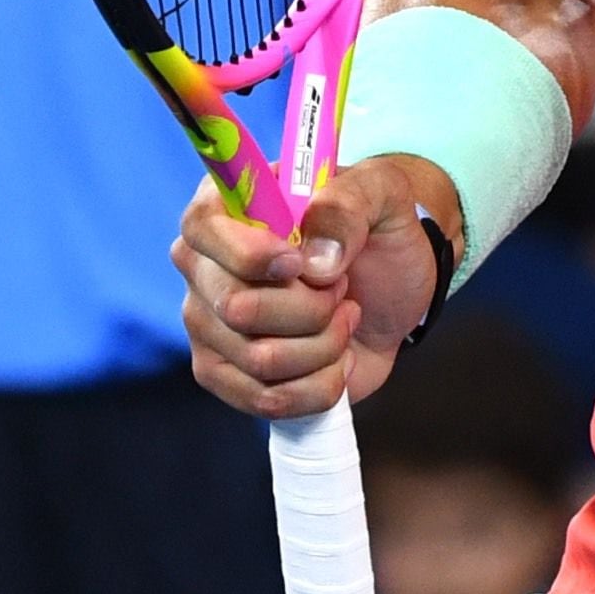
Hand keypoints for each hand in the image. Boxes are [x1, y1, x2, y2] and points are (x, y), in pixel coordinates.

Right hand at [172, 156, 445, 417]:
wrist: (392, 293)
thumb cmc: (377, 234)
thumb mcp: (383, 194)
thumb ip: (351, 201)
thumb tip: (315, 259)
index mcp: (225, 206)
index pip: (202, 229)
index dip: (251, 254)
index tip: (299, 263)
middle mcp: (203, 266)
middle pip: (236, 307)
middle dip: (312, 306)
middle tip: (340, 286)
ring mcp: (208, 325)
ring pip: (260, 359)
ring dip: (325, 344)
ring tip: (343, 316)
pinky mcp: (226, 375)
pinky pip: (268, 399)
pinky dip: (321, 384)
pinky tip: (336, 357)